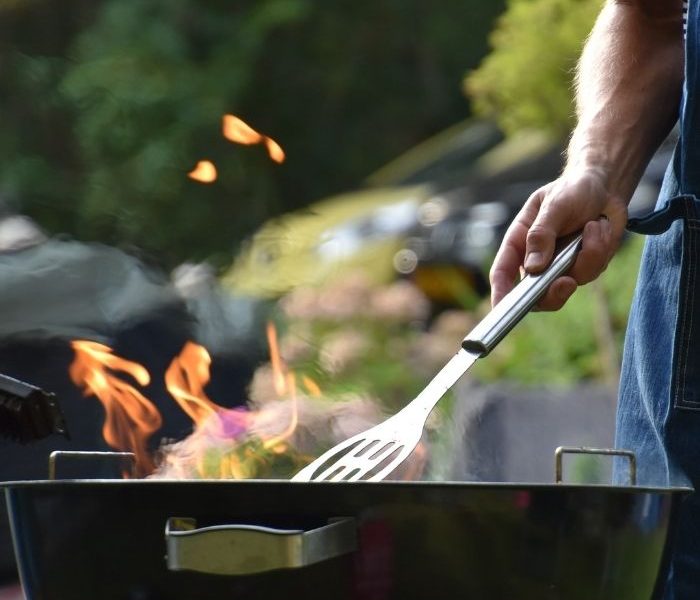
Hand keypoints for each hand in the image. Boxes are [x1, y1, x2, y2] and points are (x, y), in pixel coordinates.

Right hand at [489, 167, 627, 309]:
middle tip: (566, 282)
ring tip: (593, 225)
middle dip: (552, 293)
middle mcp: (536, 260)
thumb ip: (541, 235)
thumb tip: (533, 268)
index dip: (500, 293)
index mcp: (519, 243)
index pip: (503, 273)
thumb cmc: (571, 190)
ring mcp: (560, 267)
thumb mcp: (553, 205)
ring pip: (570, 283)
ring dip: (587, 255)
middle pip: (535, 295)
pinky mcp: (583, 267)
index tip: (501, 309)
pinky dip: (601, 249)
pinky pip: (592, 271)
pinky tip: (600, 228)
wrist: (605, 187)